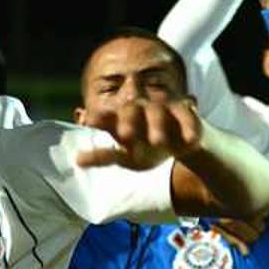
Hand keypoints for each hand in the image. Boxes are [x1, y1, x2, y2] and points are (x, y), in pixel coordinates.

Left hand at [75, 98, 202, 169]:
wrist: (181, 141)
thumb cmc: (147, 147)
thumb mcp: (126, 156)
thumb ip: (103, 156)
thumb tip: (77, 160)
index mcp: (122, 116)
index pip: (107, 115)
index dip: (99, 118)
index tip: (88, 122)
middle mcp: (140, 107)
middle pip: (132, 110)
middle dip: (128, 121)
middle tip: (124, 135)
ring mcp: (164, 108)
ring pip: (158, 113)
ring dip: (157, 126)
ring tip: (157, 142)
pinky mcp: (186, 113)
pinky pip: (188, 118)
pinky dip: (189, 127)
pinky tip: (190, 141)